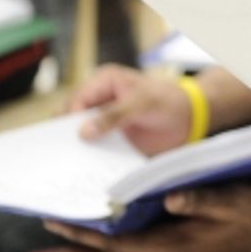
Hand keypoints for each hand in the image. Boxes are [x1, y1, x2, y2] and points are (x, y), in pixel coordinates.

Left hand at [18, 184, 250, 251]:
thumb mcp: (233, 201)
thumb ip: (203, 198)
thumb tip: (171, 198)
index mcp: (168, 245)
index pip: (115, 244)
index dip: (83, 236)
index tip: (53, 224)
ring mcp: (161, 251)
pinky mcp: (165, 245)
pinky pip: (122, 250)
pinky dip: (99, 247)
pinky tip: (88, 241)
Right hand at [70, 64, 192, 155]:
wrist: (187, 119)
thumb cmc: (167, 101)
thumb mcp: (142, 104)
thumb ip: (114, 116)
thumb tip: (83, 131)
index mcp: (103, 81)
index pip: (77, 101)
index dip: (69, 120)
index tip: (66, 140)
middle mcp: (98, 99)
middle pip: (73, 118)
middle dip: (68, 135)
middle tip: (63, 156)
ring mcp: (102, 119)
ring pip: (80, 135)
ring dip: (78, 148)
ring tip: (71, 166)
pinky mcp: (109, 137)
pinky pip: (94, 148)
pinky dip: (91, 156)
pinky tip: (87, 169)